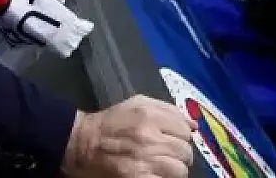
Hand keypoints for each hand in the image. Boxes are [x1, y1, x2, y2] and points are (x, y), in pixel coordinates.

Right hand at [62, 96, 195, 177]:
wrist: (81, 143)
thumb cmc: (111, 122)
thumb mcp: (137, 104)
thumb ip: (168, 110)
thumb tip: (194, 125)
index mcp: (150, 114)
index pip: (185, 130)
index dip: (180, 136)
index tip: (172, 139)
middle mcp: (149, 136)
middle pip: (185, 151)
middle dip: (179, 155)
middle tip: (166, 155)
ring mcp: (144, 159)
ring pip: (180, 170)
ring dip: (173, 170)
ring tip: (161, 168)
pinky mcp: (138, 177)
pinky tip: (154, 174)